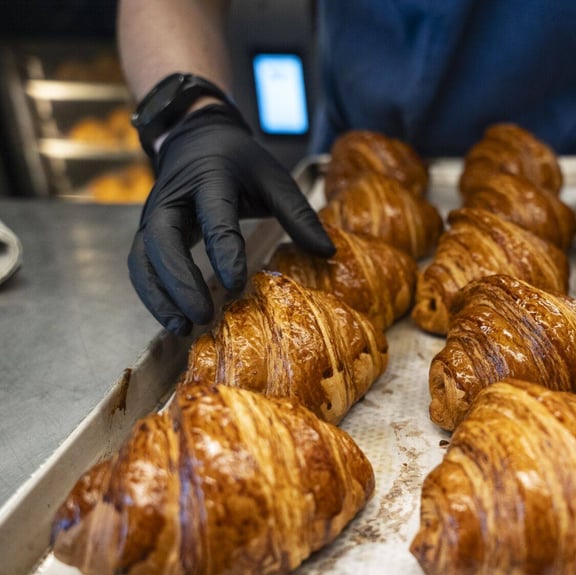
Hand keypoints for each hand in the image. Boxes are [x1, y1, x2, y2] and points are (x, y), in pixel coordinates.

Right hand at [128, 104, 333, 334]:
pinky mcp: (146, 232)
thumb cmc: (240, 162)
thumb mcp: (274, 177)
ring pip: (143, 258)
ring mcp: (153, 215)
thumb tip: (328, 253)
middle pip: (163, 240)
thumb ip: (298, 214)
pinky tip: (175, 320)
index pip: (214, 218)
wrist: (195, 138)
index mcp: (210, 180)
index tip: (236, 286)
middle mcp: (173, 198)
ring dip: (159, 296)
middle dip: (180, 281)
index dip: (223, 252)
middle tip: (203, 316)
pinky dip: (152, 295)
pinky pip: (140, 266)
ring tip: (183, 328)